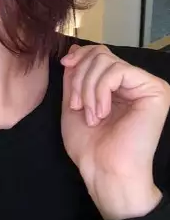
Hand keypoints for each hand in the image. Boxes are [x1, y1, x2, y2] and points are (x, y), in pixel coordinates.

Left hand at [60, 44, 169, 219]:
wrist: (104, 170)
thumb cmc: (89, 144)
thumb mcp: (73, 101)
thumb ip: (75, 75)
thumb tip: (75, 48)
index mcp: (117, 85)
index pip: (98, 52)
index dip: (79, 56)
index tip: (65, 65)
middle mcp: (134, 82)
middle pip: (100, 54)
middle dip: (80, 77)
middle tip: (77, 105)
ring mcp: (146, 85)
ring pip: (106, 61)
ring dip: (88, 88)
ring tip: (90, 115)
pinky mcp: (155, 91)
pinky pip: (118, 71)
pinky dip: (101, 90)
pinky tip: (101, 113)